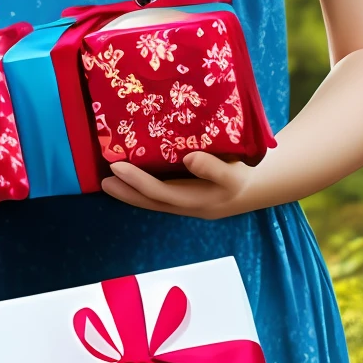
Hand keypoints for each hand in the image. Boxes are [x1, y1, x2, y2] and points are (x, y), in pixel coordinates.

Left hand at [101, 152, 259, 219]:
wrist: (258, 188)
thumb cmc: (243, 180)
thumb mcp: (233, 175)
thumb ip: (213, 168)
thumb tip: (188, 158)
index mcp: (195, 201)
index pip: (159, 193)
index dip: (136, 181)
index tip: (116, 167)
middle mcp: (186, 205)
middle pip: (151, 202)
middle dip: (126, 193)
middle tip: (103, 181)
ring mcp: (186, 202)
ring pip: (154, 200)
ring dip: (132, 192)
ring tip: (111, 180)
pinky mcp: (188, 194)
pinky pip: (162, 193)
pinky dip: (146, 186)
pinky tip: (137, 175)